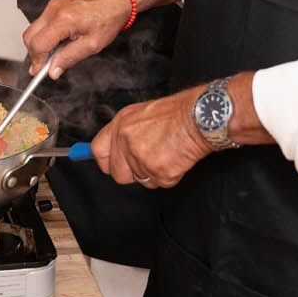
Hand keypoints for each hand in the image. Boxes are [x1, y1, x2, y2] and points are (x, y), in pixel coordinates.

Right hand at [22, 0, 130, 77]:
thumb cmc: (110, 17)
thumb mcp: (92, 44)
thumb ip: (69, 58)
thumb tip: (53, 71)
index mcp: (63, 19)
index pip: (37, 45)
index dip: (37, 61)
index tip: (40, 72)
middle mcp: (54, 9)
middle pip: (29, 36)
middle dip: (35, 53)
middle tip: (47, 64)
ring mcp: (53, 4)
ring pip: (33, 29)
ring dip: (40, 43)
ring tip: (59, 51)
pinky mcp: (55, 2)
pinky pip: (41, 22)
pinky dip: (45, 34)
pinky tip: (61, 40)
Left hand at [92, 88, 212, 187]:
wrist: (199, 117)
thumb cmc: (177, 113)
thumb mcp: (142, 114)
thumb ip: (125, 133)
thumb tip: (114, 151)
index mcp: (121, 124)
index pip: (98, 152)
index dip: (107, 162)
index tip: (112, 165)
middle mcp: (126, 141)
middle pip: (119, 174)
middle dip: (133, 173)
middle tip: (150, 159)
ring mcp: (141, 157)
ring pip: (142, 180)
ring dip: (155, 173)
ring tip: (167, 153)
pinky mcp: (158, 171)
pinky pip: (161, 183)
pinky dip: (171, 175)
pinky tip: (176, 158)